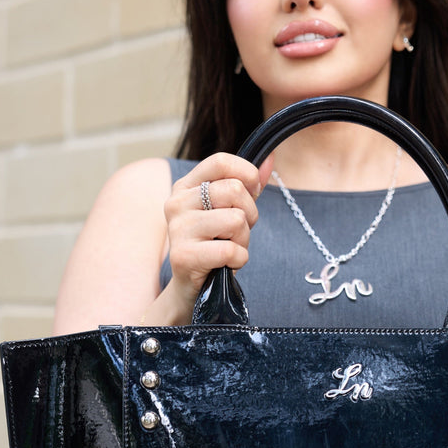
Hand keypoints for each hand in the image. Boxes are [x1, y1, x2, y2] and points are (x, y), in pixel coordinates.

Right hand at [152, 151, 273, 323]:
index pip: (220, 161)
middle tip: (238, 231)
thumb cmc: (214, 244)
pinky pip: (232, 250)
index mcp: (185, 187)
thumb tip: (270, 158)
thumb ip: (247, 184)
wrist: (192, 289)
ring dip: (243, 239)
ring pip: (236, 220)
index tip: (252, 191)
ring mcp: (178, 230)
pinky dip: (239, 260)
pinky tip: (225, 264)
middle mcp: (176, 203)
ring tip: (229, 248)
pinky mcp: (184, 257)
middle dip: (249, 213)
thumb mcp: (229, 210)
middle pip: (233, 190)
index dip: (246, 174)